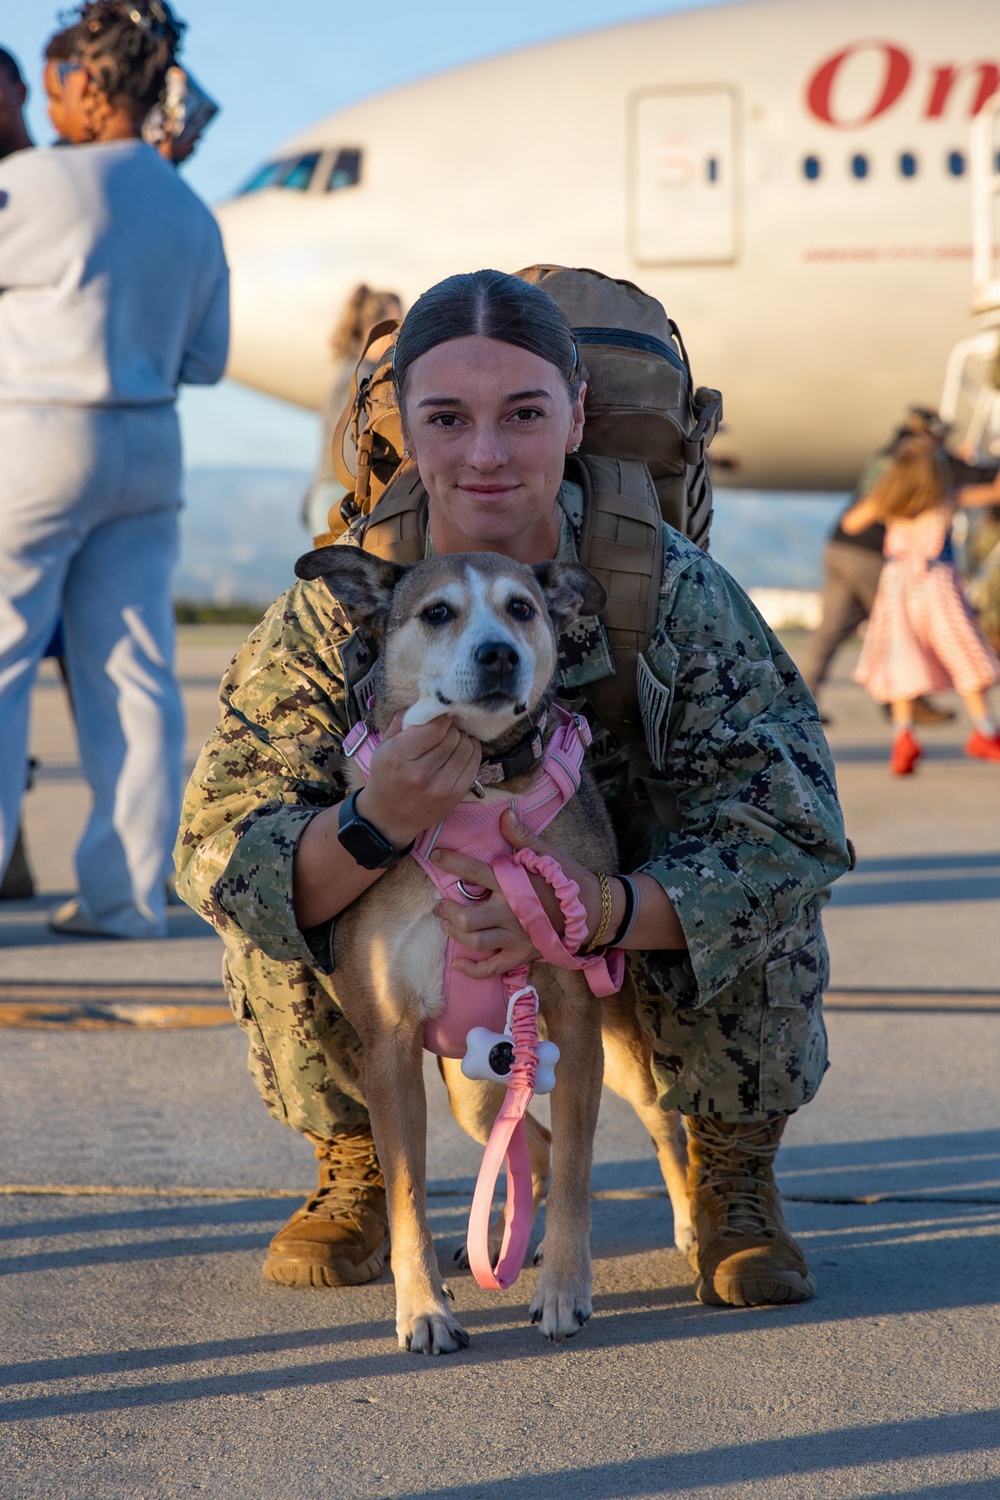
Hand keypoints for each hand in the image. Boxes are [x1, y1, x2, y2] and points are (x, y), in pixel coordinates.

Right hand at [357, 712, 480, 847]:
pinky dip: (472, 752)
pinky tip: (462, 750)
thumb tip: (426, 702)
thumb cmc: (386, 777)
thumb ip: (402, 722)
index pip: (435, 728)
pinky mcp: (455, 796)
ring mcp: (441, 787)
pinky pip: (474, 764)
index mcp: (399, 756)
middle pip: (452, 736)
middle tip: (445, 729)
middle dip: (450, 728)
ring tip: (452, 740)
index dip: (441, 717)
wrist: (389, 817)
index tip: (440, 716)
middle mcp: (420, 773)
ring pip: (467, 748)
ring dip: (462, 739)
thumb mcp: (383, 747)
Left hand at [431, 808, 616, 978]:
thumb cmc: (569, 879)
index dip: (451, 862)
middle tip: (438, 904)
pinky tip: (459, 963)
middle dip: (446, 910)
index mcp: (513, 884)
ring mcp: (515, 936)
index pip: (473, 871)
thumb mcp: (549, 854)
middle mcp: (509, 911)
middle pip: (465, 916)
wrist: (594, 911)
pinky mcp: (522, 954)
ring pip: (474, 941)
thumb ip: (523, 837)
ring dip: (454, 933)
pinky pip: (492, 968)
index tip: (435, 856)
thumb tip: (504, 815)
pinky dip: (473, 969)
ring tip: (446, 924)